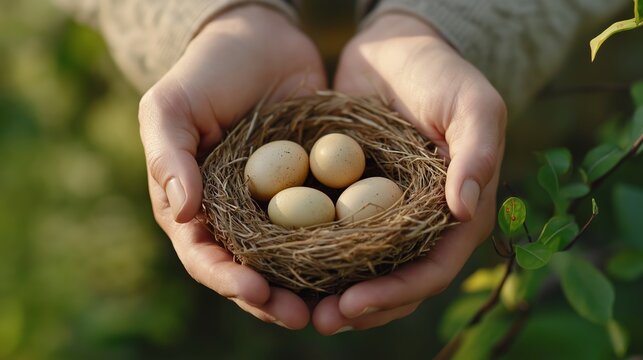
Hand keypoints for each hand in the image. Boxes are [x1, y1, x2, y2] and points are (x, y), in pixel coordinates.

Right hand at [138, 5, 325, 328]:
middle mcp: (234, 215)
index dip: (227, 279)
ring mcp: (274, 206)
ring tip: (332, 307)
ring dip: (307, 287)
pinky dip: (335, 249)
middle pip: (250, 270)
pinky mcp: (312, 190)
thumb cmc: (206, 71)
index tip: (255, 291)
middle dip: (272, 299)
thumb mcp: (171, 106)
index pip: (205, 256)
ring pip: (289, 259)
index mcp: (193, 206)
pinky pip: (322, 227)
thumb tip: (182, 215)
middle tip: (302, 316)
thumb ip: (168, 156)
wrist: (261, 39)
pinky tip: (357, 264)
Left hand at [313, 13, 505, 333]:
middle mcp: (424, 224)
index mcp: (460, 214)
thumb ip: (478, 152)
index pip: (433, 269)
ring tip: (300, 310)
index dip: (396, 293)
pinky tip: (287, 269)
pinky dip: (317, 257)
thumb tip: (465, 209)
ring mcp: (387, 214)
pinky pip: (337, 237)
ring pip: (364, 269)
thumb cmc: (441, 74)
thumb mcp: (472, 104)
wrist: (394, 49)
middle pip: (397, 282)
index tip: (353, 304)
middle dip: (362, 307)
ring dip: (335, 294)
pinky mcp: (354, 199)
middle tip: (320, 320)